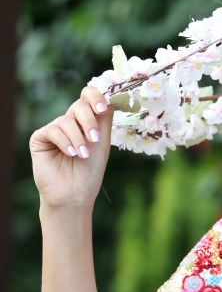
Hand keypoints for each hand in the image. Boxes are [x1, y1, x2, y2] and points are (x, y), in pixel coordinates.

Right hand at [30, 86, 113, 210]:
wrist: (74, 194)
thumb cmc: (90, 171)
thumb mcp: (102, 143)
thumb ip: (104, 120)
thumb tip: (111, 97)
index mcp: (87, 121)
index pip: (89, 97)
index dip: (95, 97)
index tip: (102, 109)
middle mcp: (70, 122)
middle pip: (79, 106)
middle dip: (89, 121)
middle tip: (95, 139)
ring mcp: (54, 130)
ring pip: (66, 120)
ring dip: (78, 138)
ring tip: (83, 155)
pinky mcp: (40, 139)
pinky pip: (52, 131)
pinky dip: (64, 141)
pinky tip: (70, 154)